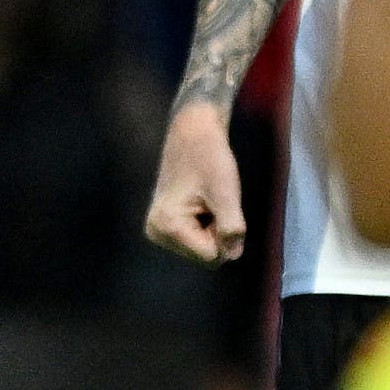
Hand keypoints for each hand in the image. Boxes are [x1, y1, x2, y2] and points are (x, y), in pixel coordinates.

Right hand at [145, 100, 252, 263]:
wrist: (191, 132)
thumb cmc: (209, 158)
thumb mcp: (226, 193)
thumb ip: (231, 227)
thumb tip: (233, 255)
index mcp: (168, 226)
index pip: (212, 256)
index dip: (225, 235)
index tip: (218, 205)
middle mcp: (157, 233)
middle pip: (204, 255)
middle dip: (217, 232)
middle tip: (213, 201)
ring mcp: (157, 231)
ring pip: (201, 249)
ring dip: (212, 228)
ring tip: (206, 199)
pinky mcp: (163, 226)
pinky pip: (195, 240)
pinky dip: (205, 225)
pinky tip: (199, 202)